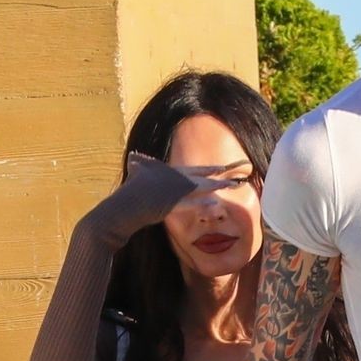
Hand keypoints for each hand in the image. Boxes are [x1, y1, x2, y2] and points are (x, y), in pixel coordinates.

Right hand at [121, 153, 238, 223]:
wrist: (125, 204)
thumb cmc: (129, 187)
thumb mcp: (135, 169)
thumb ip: (138, 162)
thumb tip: (134, 156)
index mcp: (169, 171)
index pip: (194, 170)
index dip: (209, 170)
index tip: (222, 168)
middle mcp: (174, 179)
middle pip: (201, 178)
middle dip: (218, 178)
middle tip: (235, 179)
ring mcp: (173, 191)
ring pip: (199, 189)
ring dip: (216, 188)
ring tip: (230, 187)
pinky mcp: (170, 204)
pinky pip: (190, 204)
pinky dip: (202, 204)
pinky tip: (215, 204)